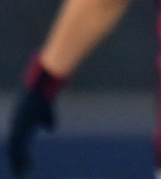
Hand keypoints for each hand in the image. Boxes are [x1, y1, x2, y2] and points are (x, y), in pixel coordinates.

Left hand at [7, 60, 62, 176]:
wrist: (40, 87)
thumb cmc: (44, 96)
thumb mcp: (45, 111)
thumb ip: (46, 121)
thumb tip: (50, 130)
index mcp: (20, 123)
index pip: (17, 142)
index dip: (21, 153)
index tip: (28, 163)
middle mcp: (15, 126)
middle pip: (14, 147)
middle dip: (18, 160)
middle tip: (22, 172)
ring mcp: (16, 126)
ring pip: (14, 149)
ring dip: (19, 161)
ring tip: (24, 171)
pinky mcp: (20, 125)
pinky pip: (18, 145)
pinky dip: (22, 156)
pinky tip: (28, 163)